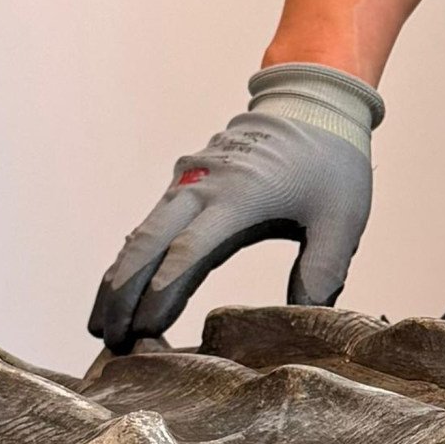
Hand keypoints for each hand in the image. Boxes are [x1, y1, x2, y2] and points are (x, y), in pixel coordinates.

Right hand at [88, 65, 382, 351]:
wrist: (313, 103)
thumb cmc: (331, 162)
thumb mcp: (343, 218)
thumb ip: (323, 270)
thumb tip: (306, 319)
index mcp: (241, 195)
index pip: (190, 250)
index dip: (163, 292)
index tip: (145, 329)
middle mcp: (204, 185)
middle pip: (148, 243)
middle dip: (123, 293)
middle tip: (110, 340)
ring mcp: (189, 180)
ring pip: (140, 234)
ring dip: (118, 279)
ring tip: (102, 326)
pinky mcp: (186, 181)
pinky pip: (150, 223)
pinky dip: (131, 259)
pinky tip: (117, 290)